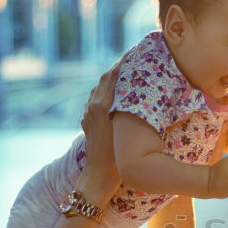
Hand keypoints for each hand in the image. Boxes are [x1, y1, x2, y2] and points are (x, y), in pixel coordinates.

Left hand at [77, 56, 126, 202]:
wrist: (98, 176)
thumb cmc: (116, 158)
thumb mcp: (124, 130)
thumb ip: (127, 107)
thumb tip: (139, 87)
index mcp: (101, 106)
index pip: (113, 76)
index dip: (123, 62)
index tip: (135, 51)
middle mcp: (92, 106)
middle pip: (105, 79)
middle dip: (118, 68)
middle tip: (134, 58)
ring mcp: (88, 114)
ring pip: (100, 88)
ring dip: (112, 79)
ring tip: (127, 72)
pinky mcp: (88, 122)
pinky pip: (97, 99)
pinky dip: (107, 91)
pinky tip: (117, 93)